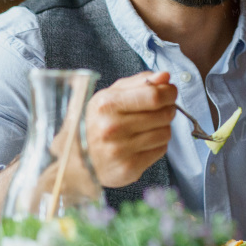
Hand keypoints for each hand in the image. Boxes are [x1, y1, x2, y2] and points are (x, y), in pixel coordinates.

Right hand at [85, 71, 176, 187]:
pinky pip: (161, 150)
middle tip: (160, 110)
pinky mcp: (128, 168)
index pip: (154, 96)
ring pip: (165, 133)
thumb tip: (165, 76)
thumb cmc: (97, 121)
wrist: (76, 157)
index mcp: (107, 104)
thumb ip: (140, 82)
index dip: (169, 93)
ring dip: (162, 128)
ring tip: (148, 127)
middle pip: (163, 114)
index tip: (170, 93)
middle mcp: (112, 128)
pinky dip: (157, 144)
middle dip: (167, 109)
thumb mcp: (111, 94)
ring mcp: (120, 150)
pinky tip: (143, 142)